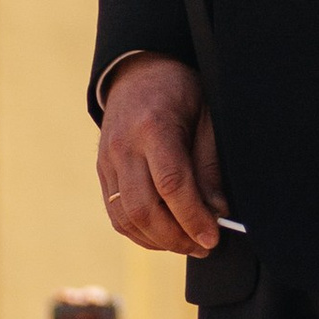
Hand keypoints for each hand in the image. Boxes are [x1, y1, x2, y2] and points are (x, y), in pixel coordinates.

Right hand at [98, 54, 226, 257]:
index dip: (193, 217)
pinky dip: (140, 233)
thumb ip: (209, 166)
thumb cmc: (180, 92)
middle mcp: (124, 146)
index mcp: (153, 127)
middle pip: (144, 208)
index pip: (171, 184)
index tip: (213, 238)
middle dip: (177, 237)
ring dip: (158, 241)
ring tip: (187, 244)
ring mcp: (107, 161)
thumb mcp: (206, 117)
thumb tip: (217, 212)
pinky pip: (116, 214)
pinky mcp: (102, 172)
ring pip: (126, 218)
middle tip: (204, 247)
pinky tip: (164, 236)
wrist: (139, 71)